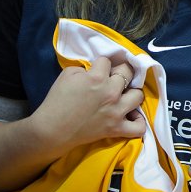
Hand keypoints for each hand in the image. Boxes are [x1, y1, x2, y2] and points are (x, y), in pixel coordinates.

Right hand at [29, 56, 143, 155]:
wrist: (51, 130)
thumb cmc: (57, 101)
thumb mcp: (67, 74)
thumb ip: (85, 69)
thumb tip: (96, 71)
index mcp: (97, 77)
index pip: (107, 61)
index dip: (100, 65)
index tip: (96, 71)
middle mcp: (111, 92)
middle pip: (128, 73)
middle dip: (120, 72)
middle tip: (112, 79)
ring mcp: (116, 111)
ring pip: (138, 96)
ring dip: (132, 93)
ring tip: (124, 96)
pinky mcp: (116, 128)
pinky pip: (138, 127)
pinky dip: (138, 122)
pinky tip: (130, 116)